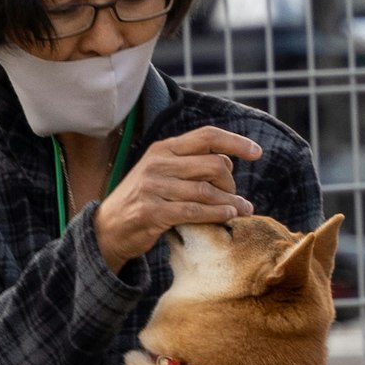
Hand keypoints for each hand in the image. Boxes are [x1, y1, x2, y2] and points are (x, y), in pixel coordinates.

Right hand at [92, 126, 260, 267]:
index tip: (257, 152)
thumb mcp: (161, 172)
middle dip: (232, 182)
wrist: (108, 228)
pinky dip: (216, 214)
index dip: (236, 142)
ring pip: (207, 190)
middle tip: (236, 196)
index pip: (207, 136)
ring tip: (242, 209)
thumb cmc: (143, 199)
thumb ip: (189, 164)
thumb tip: (228, 161)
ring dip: (231, 202)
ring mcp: (154, 187)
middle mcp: (159, 163)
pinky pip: (195, 211)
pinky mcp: (153, 212)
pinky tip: (228, 216)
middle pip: (213, 164)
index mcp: (164, 148)